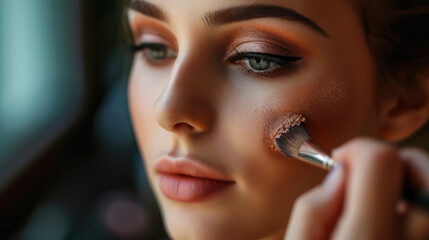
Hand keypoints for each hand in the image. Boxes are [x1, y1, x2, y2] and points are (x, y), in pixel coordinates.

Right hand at [284, 138, 428, 239]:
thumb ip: (311, 210)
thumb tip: (339, 174)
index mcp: (367, 237)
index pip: (379, 158)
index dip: (353, 150)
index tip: (338, 165)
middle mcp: (410, 239)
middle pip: (415, 162)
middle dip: (384, 159)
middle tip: (360, 182)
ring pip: (426, 184)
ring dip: (400, 181)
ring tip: (376, 204)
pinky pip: (427, 207)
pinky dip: (412, 201)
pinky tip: (391, 219)